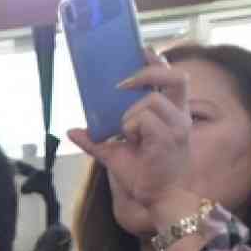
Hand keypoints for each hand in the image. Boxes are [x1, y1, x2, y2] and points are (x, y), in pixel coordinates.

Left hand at [66, 49, 199, 230]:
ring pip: (149, 101)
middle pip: (175, 76)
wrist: (158, 199)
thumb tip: (71, 131)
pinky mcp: (170, 137)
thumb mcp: (114, 154)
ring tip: (127, 135)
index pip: (172, 77)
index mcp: (172, 114)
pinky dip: (131, 128)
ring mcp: (177, 126)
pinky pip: (143, 119)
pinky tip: (132, 142)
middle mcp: (179, 116)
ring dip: (129, 116)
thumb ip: (95, 141)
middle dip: (148, 72)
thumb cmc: (143, 176)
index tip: (140, 51)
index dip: (157, 61)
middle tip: (122, 84)